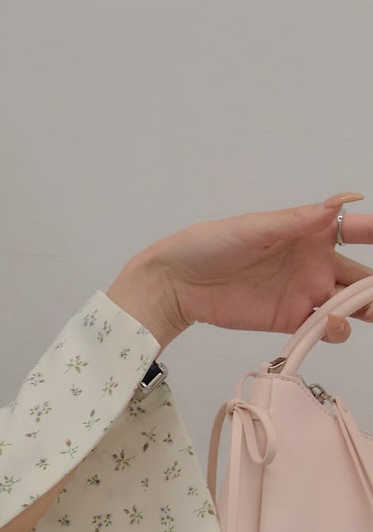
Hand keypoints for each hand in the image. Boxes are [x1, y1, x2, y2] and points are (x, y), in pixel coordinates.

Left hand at [146, 191, 372, 343]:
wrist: (178, 283)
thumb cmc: (210, 244)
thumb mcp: (253, 227)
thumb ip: (298, 219)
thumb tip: (342, 201)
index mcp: (310, 233)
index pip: (355, 230)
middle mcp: (315, 263)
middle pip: (363, 276)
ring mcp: (306, 293)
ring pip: (352, 305)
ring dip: (368, 309)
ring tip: (367, 311)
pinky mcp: (291, 320)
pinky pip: (326, 329)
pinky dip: (336, 330)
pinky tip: (330, 325)